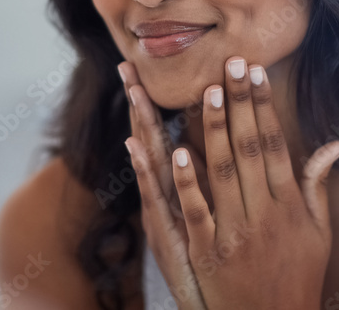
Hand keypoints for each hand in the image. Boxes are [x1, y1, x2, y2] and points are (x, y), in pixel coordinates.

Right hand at [119, 61, 209, 309]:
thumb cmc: (212, 271)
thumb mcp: (202, 225)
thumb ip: (203, 185)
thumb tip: (192, 150)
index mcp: (174, 191)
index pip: (162, 137)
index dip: (150, 105)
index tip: (137, 70)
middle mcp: (163, 200)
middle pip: (150, 142)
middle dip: (140, 104)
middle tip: (126, 66)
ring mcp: (164, 216)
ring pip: (153, 163)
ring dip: (144, 126)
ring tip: (134, 92)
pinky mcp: (170, 237)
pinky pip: (163, 199)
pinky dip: (156, 175)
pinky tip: (150, 147)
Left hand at [121, 57, 338, 309]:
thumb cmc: (298, 276)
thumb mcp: (319, 233)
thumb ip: (316, 185)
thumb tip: (333, 145)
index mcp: (291, 205)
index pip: (275, 145)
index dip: (264, 107)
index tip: (255, 73)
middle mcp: (266, 215)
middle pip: (250, 150)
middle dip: (240, 104)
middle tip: (231, 63)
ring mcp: (236, 234)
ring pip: (224, 174)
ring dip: (216, 131)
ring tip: (210, 92)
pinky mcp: (208, 254)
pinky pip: (197, 212)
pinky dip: (187, 182)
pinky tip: (178, 151)